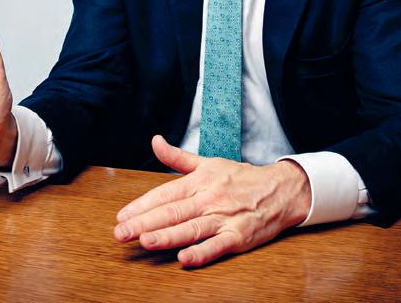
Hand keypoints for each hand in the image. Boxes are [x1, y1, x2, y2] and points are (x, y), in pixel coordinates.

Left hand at [113, 135, 310, 266]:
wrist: (280, 189)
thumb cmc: (239, 177)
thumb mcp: (207, 162)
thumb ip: (177, 157)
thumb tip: (155, 141)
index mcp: (199, 180)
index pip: (165, 193)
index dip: (142, 205)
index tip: (122, 216)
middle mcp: (209, 198)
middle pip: (173, 211)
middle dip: (145, 222)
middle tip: (121, 233)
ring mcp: (224, 217)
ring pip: (191, 228)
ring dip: (167, 236)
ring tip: (144, 241)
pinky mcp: (239, 236)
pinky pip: (218, 245)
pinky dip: (202, 252)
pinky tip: (184, 258)